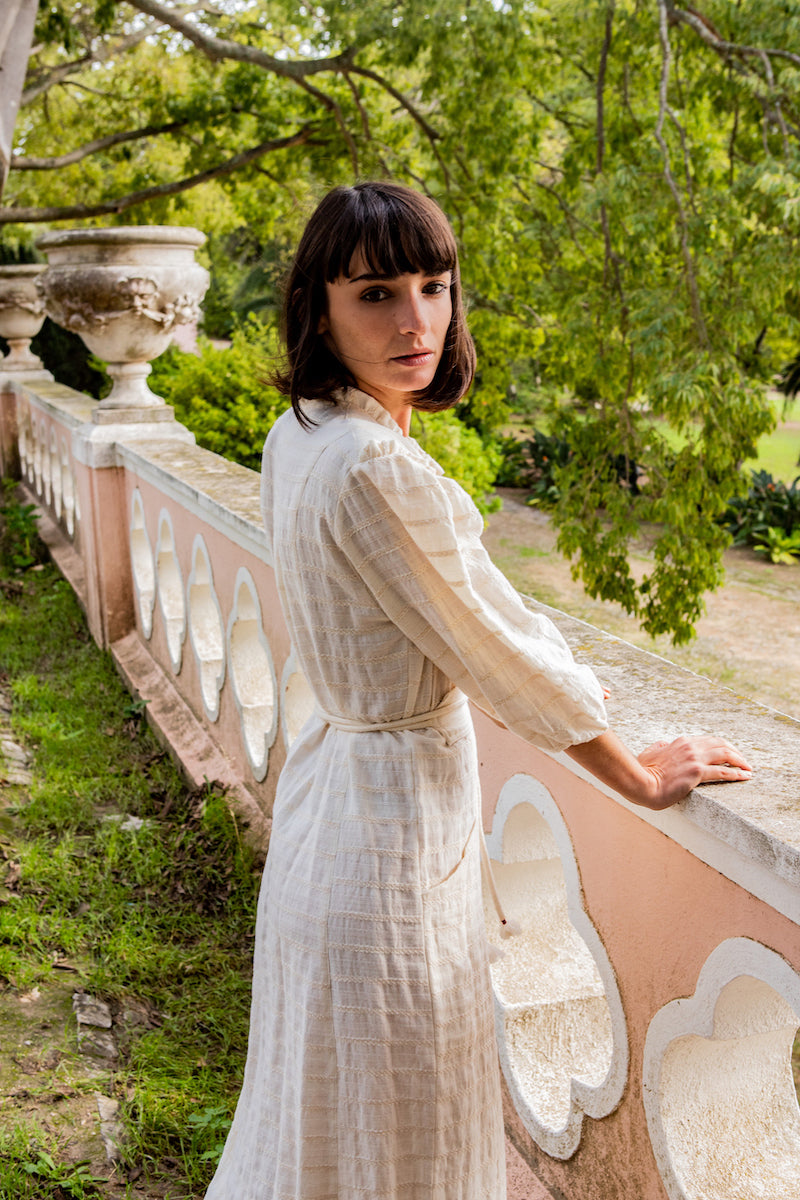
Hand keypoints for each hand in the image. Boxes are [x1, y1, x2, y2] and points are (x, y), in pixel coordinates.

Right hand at [566, 730, 751, 810]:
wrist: (640, 783)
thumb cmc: (642, 772)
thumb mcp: (649, 754)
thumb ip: (658, 747)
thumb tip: (662, 744)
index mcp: (680, 742)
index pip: (708, 740)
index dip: (722, 746)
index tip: (729, 753)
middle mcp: (690, 746)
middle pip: (721, 744)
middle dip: (735, 751)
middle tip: (744, 761)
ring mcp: (694, 758)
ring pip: (726, 754)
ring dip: (740, 761)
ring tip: (749, 768)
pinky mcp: (697, 772)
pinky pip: (723, 771)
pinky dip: (737, 773)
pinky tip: (745, 776)